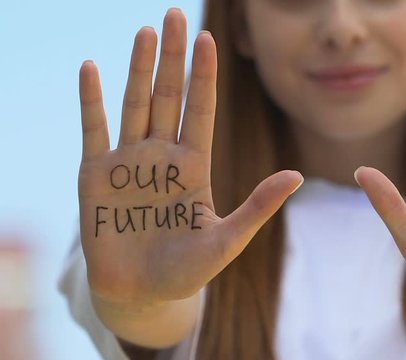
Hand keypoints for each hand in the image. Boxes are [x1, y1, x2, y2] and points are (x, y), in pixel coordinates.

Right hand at [78, 9, 301, 306]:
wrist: (141, 295)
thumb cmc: (186, 271)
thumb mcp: (226, 240)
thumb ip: (257, 207)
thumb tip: (297, 175)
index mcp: (193, 166)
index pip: (201, 110)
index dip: (204, 76)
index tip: (208, 40)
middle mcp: (162, 156)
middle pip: (168, 96)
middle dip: (171, 57)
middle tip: (174, 14)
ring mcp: (128, 162)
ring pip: (135, 104)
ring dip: (137, 67)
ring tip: (145, 31)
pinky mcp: (95, 175)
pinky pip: (94, 130)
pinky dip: (91, 101)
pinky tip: (91, 68)